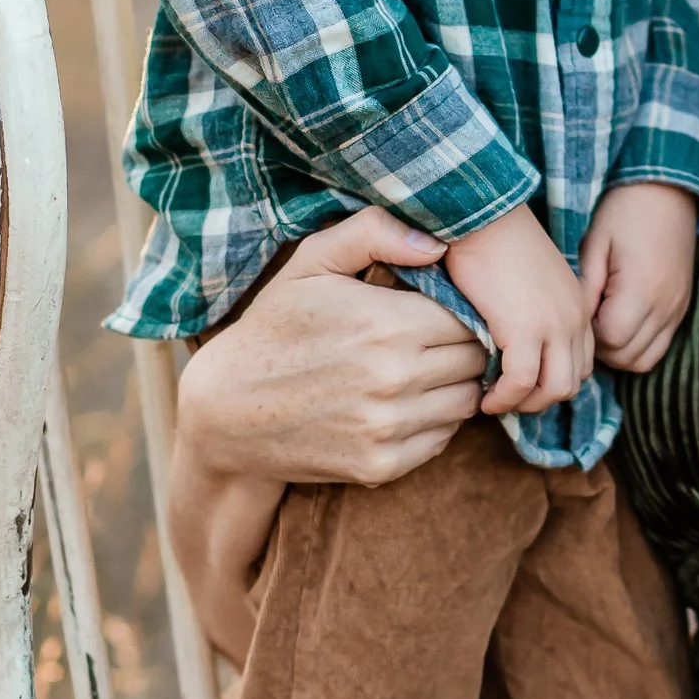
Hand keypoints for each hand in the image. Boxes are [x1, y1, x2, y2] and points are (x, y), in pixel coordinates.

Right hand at [170, 212, 484, 656]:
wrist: (224, 412)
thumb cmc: (273, 328)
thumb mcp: (310, 264)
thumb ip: (373, 233)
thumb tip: (437, 241)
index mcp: (386, 323)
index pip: (468, 317)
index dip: (459, 311)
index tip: (435, 310)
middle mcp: (394, 378)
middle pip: (474, 361)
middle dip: (462, 347)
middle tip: (431, 341)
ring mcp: (389, 427)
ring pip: (465, 402)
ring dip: (452, 386)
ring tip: (418, 371)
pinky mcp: (382, 465)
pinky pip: (441, 439)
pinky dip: (433, 422)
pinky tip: (402, 404)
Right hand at [444, 202, 594, 417]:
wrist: (482, 213)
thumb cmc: (494, 240)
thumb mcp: (529, 280)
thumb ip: (533, 310)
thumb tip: (511, 345)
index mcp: (577, 304)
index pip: (580, 362)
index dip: (550, 381)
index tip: (520, 385)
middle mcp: (575, 317)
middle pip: (572, 382)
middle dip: (539, 400)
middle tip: (506, 399)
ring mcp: (555, 325)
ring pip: (554, 390)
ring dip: (523, 404)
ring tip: (495, 400)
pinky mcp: (526, 329)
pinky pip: (521, 383)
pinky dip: (503, 397)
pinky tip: (485, 396)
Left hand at [578, 180, 698, 374]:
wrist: (667, 191)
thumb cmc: (624, 212)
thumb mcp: (595, 244)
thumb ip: (585, 288)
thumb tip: (574, 323)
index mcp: (643, 287)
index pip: (611, 338)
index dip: (588, 333)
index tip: (579, 311)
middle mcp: (666, 305)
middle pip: (627, 356)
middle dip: (600, 347)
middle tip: (586, 319)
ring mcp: (677, 309)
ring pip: (643, 361)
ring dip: (618, 351)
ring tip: (602, 322)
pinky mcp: (681, 309)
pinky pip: (659, 348)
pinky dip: (637, 345)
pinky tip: (621, 321)